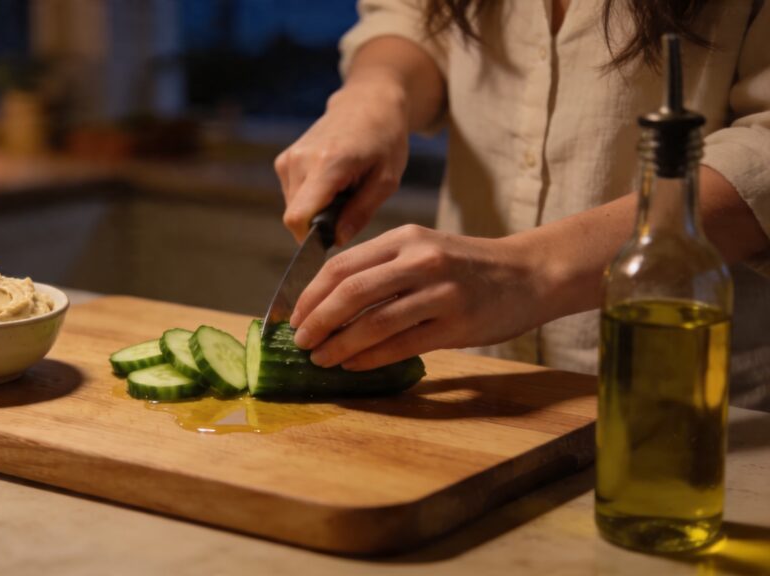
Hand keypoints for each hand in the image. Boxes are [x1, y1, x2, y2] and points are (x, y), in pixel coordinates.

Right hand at [275, 75, 409, 244]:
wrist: (367, 103)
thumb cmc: (384, 139)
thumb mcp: (386, 180)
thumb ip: (360, 212)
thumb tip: (336, 239)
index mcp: (327, 164)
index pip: (298, 218)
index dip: (310, 239)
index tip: (332, 237)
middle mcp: (300, 160)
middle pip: (296, 217)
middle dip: (320, 222)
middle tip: (350, 204)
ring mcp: (288, 159)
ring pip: (294, 208)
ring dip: (317, 209)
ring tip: (343, 189)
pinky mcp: (284, 160)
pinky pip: (293, 196)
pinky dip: (311, 198)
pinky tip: (332, 181)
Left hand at [290, 225, 548, 369]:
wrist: (530, 274)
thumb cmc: (468, 267)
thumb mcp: (424, 250)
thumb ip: (382, 267)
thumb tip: (328, 302)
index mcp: (405, 238)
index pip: (342, 265)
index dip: (311, 294)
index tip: (294, 317)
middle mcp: (420, 260)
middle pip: (351, 292)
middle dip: (318, 321)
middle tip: (301, 341)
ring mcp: (440, 292)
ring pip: (374, 322)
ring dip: (340, 345)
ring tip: (321, 358)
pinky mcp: (456, 323)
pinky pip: (401, 345)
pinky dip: (370, 358)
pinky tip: (352, 365)